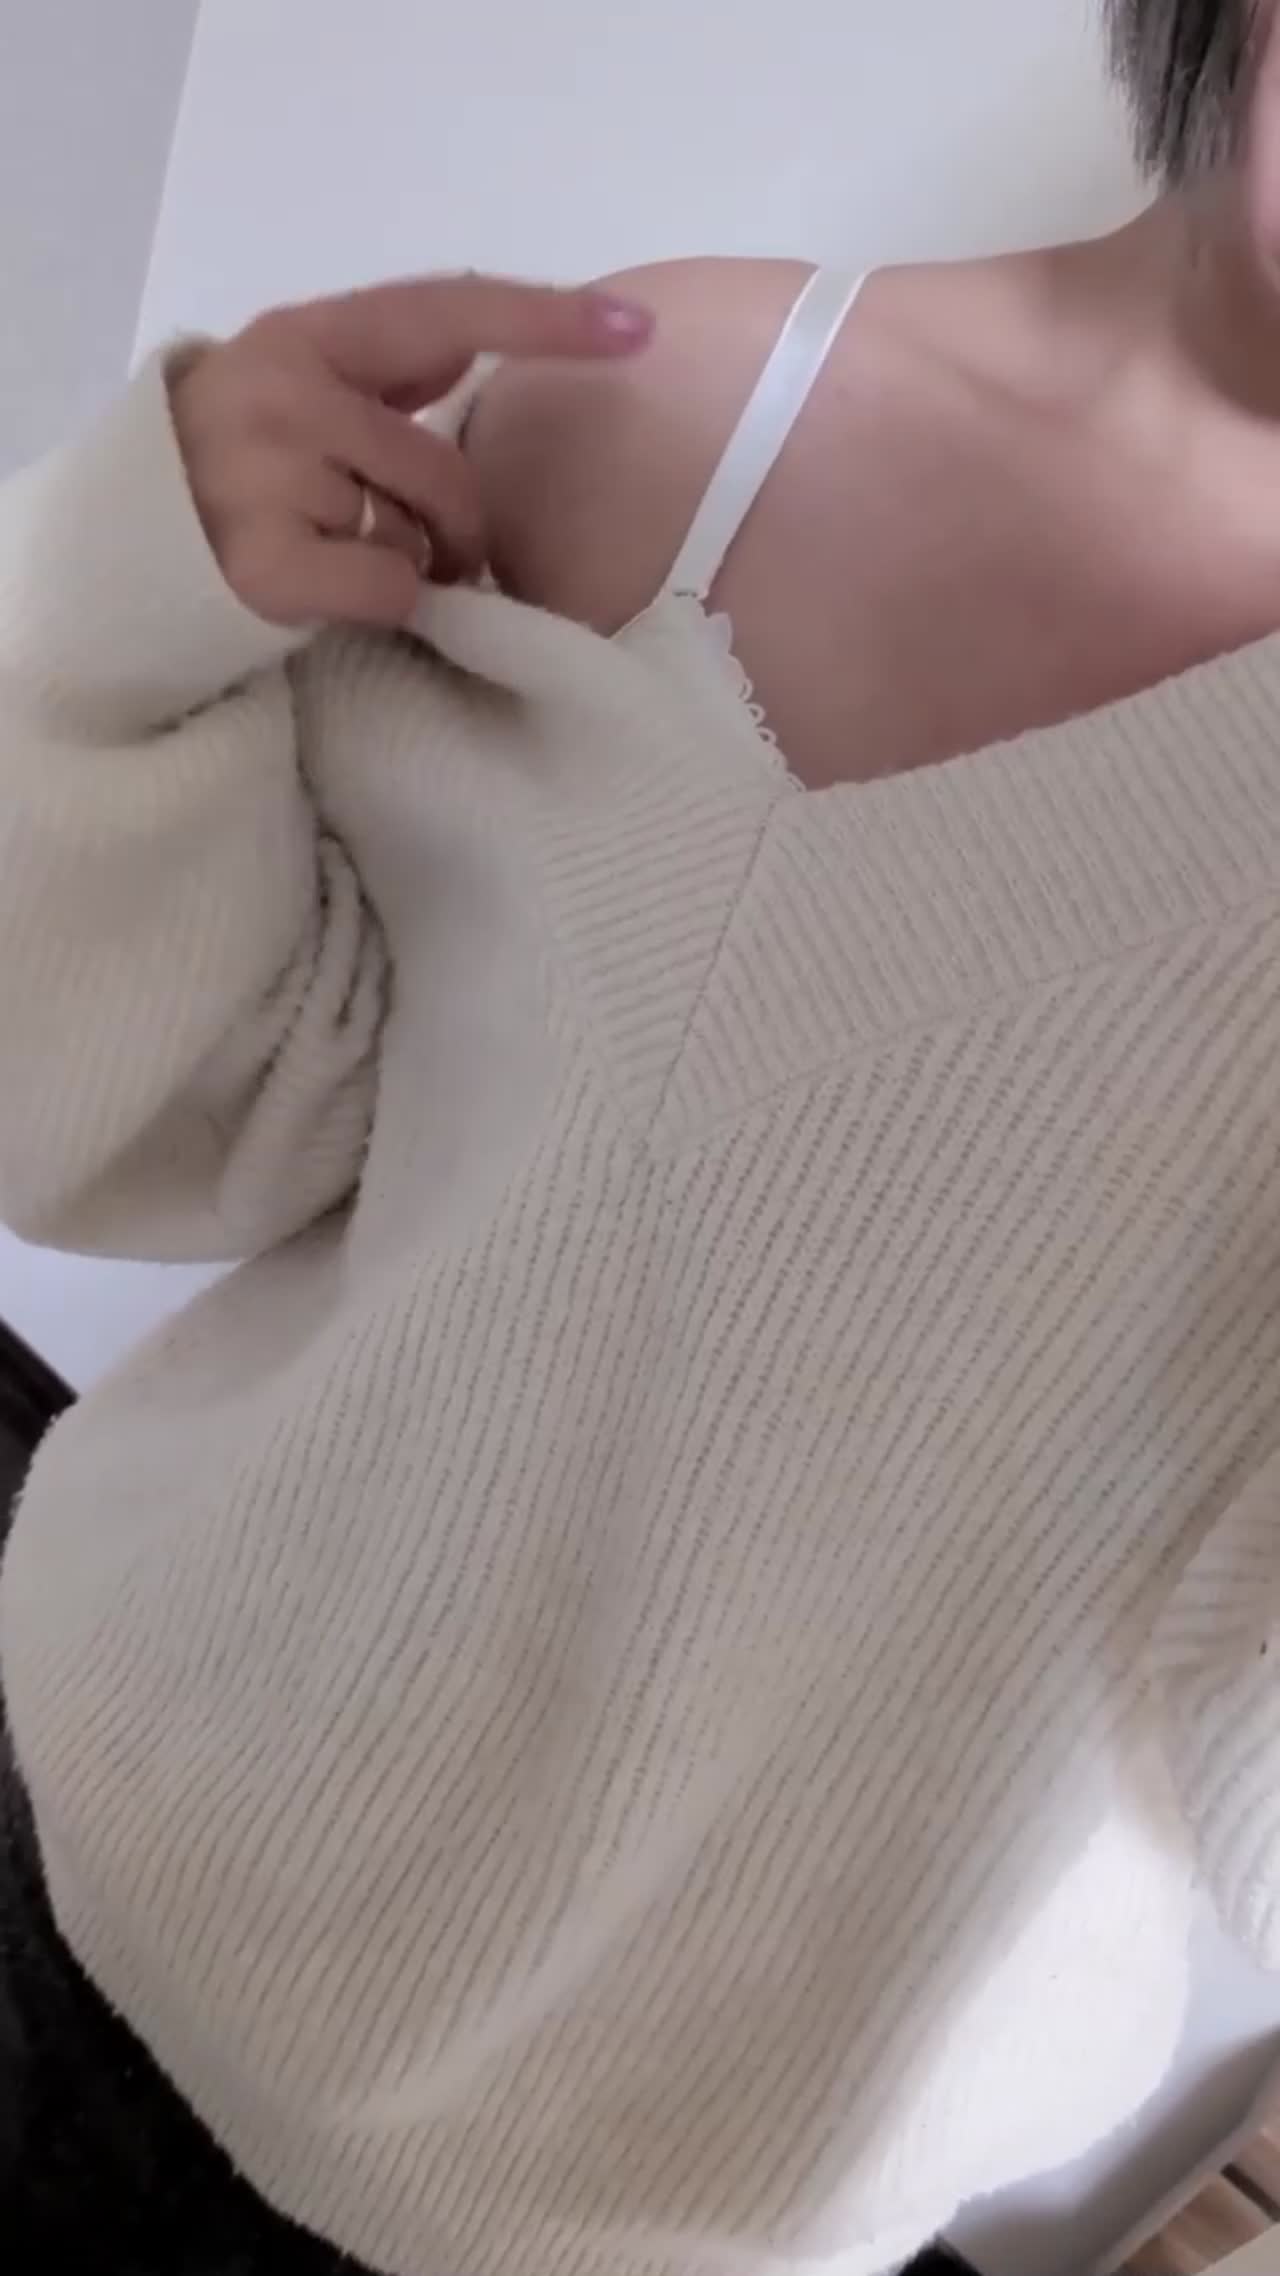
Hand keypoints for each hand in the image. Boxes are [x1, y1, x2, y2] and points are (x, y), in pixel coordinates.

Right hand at [169, 273, 653, 628]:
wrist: (127, 561)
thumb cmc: (231, 480)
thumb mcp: (294, 399)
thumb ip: (378, 378)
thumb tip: (471, 343)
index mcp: (303, 337)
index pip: (443, 311)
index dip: (543, 320)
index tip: (636, 330)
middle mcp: (283, 390)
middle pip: (443, 467)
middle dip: (462, 527)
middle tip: (443, 561)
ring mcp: (266, 475)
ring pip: (417, 536)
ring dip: (413, 567)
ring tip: (354, 567)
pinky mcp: (264, 563)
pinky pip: (389, 588)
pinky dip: (382, 607)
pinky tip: (332, 600)